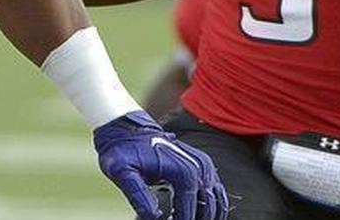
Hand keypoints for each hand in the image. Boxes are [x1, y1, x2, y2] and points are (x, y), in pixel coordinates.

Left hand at [94, 111, 227, 219]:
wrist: (125, 128)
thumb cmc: (122, 150)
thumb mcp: (122, 172)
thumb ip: (138, 195)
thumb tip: (153, 218)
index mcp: (184, 172)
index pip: (188, 213)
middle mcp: (199, 168)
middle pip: (206, 210)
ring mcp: (204, 166)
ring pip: (216, 203)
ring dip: (206, 216)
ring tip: (187, 219)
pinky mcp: (203, 165)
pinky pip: (217, 192)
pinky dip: (213, 207)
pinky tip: (199, 215)